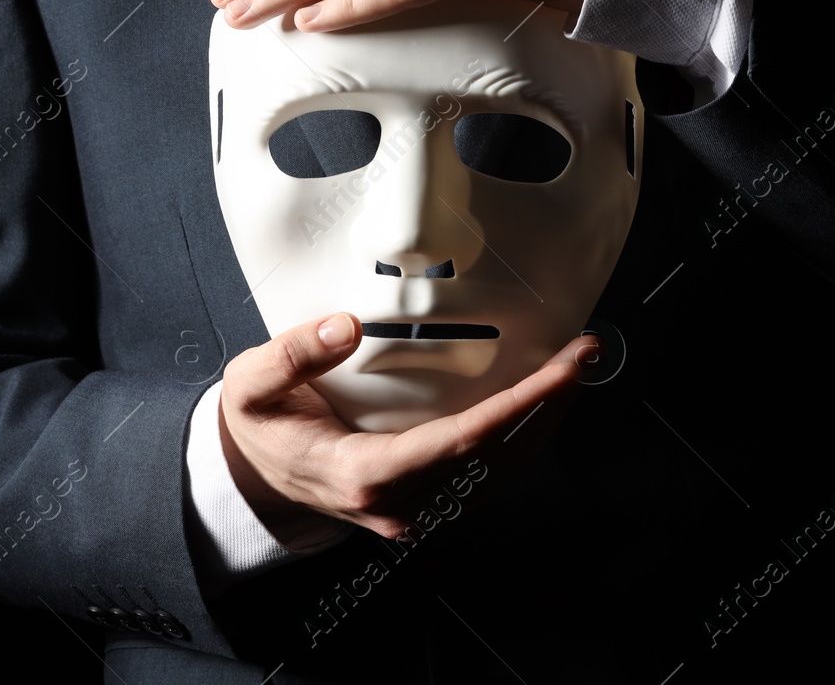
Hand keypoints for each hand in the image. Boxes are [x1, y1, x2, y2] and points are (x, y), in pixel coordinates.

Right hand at [219, 311, 593, 541]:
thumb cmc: (256, 429)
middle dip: (548, 407)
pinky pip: (484, 475)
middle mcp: (398, 502)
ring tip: (573, 371)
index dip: (518, 407)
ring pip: (498, 474)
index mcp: (362, 473)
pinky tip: (537, 403)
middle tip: (584, 355)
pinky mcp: (422, 504)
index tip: (558, 372)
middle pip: (495, 458)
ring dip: (542, 423)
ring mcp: (413, 511)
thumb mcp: (252, 385)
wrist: (250, 481)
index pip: (461, 442)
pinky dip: (518, 438)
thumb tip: (344, 325)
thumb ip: (293, 354)